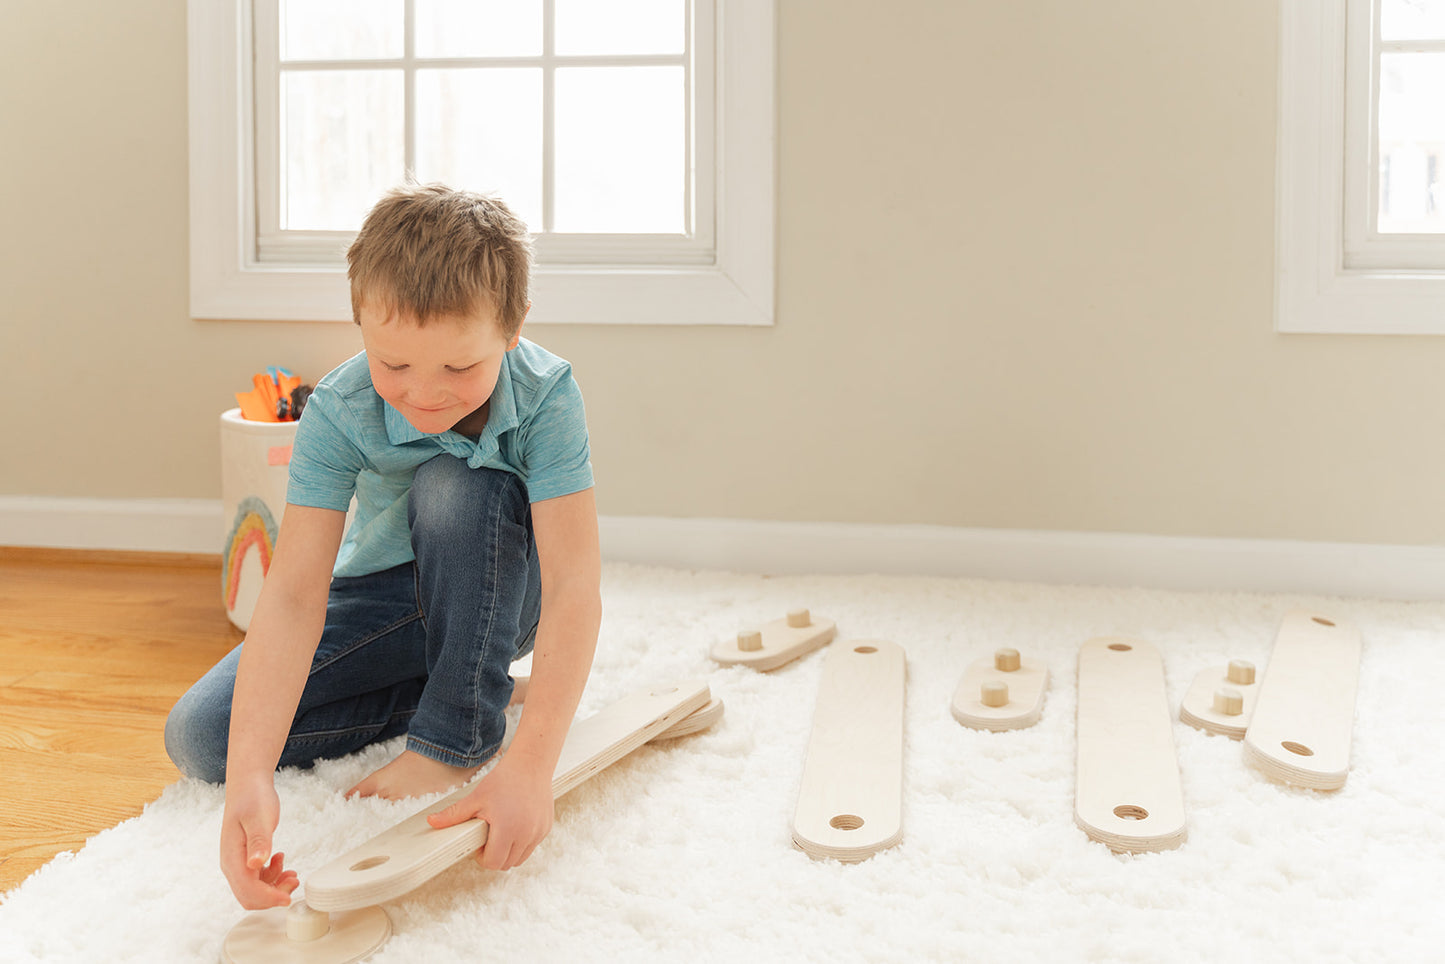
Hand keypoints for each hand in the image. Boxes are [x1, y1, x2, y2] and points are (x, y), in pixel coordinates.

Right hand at [220, 776, 298, 908]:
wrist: (248, 786)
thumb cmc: (253, 798)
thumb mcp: (259, 818)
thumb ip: (258, 841)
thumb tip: (255, 864)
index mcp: (232, 858)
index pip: (247, 890)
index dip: (268, 898)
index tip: (288, 898)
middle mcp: (232, 865)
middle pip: (249, 896)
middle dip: (272, 895)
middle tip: (294, 881)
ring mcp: (238, 863)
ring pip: (255, 889)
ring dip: (275, 887)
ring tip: (292, 872)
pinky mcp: (247, 859)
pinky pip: (258, 879)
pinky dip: (273, 877)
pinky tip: (281, 861)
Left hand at [425, 755, 553, 870]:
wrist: (531, 764)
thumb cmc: (504, 779)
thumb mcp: (476, 798)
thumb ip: (454, 815)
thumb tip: (431, 822)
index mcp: (507, 829)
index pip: (493, 863)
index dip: (482, 858)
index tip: (479, 845)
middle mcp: (525, 834)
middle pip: (507, 864)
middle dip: (495, 857)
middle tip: (488, 839)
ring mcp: (538, 832)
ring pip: (520, 859)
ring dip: (509, 853)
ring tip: (501, 833)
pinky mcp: (546, 828)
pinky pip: (531, 846)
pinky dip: (522, 843)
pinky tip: (515, 825)